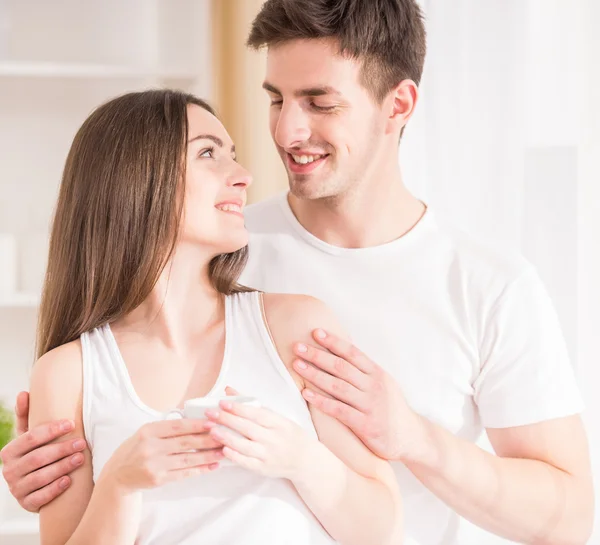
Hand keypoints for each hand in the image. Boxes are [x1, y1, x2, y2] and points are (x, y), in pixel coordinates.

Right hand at [0, 392, 86, 511]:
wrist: (35, 485)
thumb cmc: (36, 453)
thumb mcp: (29, 436)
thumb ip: (27, 416)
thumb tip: (24, 393)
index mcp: (9, 451)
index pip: (30, 438)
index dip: (51, 430)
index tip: (71, 424)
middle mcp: (9, 471)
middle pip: (37, 458)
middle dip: (61, 449)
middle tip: (82, 443)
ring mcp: (16, 489)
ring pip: (40, 478)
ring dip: (62, 467)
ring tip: (80, 459)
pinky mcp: (26, 504)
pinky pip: (40, 498)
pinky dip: (54, 489)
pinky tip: (68, 481)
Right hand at [99, 418, 223, 492]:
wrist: (118, 475)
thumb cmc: (136, 449)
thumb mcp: (146, 433)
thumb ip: (167, 427)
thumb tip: (195, 419)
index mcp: (149, 431)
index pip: (178, 426)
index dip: (197, 424)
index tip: (214, 422)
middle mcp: (150, 447)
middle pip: (186, 442)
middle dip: (208, 439)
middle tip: (225, 435)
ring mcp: (154, 464)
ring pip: (188, 459)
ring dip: (208, 455)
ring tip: (224, 451)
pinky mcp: (158, 479)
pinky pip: (184, 473)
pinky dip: (200, 469)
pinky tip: (212, 465)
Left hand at [204, 387, 313, 480]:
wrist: (304, 460)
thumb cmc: (288, 434)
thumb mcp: (276, 417)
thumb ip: (252, 405)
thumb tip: (229, 391)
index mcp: (278, 423)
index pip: (256, 414)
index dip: (238, 408)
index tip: (222, 403)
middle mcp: (274, 439)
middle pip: (247, 428)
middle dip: (227, 420)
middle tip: (210, 414)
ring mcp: (268, 455)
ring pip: (244, 445)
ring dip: (226, 437)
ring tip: (211, 430)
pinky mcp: (263, 468)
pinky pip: (246, 462)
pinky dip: (234, 456)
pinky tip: (223, 449)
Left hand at [291, 329, 427, 461]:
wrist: (411, 438)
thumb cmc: (391, 409)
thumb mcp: (383, 384)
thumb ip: (364, 370)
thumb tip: (342, 351)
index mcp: (377, 374)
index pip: (352, 353)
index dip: (334, 341)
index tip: (316, 332)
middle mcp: (374, 386)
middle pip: (341, 367)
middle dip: (318, 355)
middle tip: (298, 346)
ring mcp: (370, 405)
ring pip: (337, 386)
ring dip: (315, 374)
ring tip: (297, 365)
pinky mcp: (365, 424)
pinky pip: (339, 410)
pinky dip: (321, 401)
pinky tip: (306, 394)